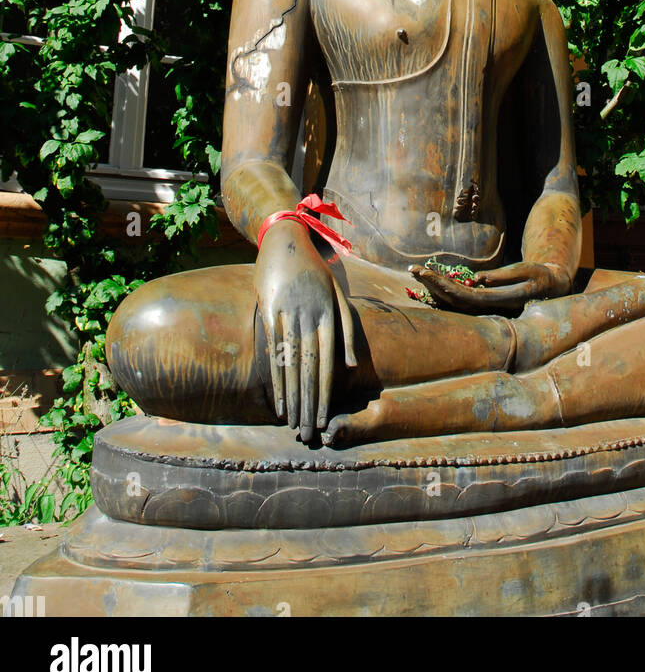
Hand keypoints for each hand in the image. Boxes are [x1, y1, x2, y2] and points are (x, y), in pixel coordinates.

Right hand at [256, 227, 355, 441]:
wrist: (286, 239)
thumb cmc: (316, 270)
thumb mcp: (338, 295)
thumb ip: (346, 329)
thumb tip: (350, 366)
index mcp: (328, 315)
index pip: (327, 363)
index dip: (324, 393)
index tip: (323, 418)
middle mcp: (308, 317)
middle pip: (308, 369)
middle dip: (308, 403)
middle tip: (308, 433)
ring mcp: (287, 314)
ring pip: (290, 364)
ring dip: (292, 397)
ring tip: (293, 424)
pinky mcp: (268, 311)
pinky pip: (273, 350)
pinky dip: (276, 377)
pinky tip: (278, 398)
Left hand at [408, 259, 570, 314]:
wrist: (552, 291)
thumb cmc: (541, 277)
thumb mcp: (528, 271)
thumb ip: (504, 277)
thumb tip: (478, 280)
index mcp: (500, 303)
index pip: (464, 296)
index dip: (442, 285)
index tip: (424, 271)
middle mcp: (491, 311)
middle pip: (455, 301)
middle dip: (433, 285)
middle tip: (413, 270)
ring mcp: (487, 311)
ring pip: (455, 303)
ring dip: (435, 289)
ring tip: (417, 273)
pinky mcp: (485, 306)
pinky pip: (460, 302)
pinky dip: (444, 293)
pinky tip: (430, 285)